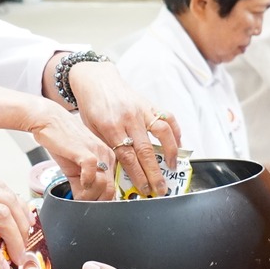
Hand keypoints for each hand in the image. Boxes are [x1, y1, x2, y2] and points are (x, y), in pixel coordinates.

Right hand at [29, 110, 114, 200]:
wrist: (48, 121)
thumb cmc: (60, 140)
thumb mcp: (74, 166)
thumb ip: (81, 184)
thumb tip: (83, 203)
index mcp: (107, 158)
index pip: (113, 187)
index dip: (101, 200)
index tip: (89, 203)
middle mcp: (107, 155)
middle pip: (110, 190)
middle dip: (94, 201)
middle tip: (81, 202)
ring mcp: (98, 152)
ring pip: (103, 185)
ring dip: (88, 195)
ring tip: (77, 194)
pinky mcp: (86, 151)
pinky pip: (92, 173)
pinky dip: (85, 183)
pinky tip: (77, 182)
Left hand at [66, 62, 181, 195]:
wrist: (95, 79)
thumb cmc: (91, 107)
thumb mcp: (91, 130)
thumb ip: (106, 149)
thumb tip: (119, 173)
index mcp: (111, 127)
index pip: (128, 157)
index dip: (138, 175)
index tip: (145, 189)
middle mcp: (129, 118)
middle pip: (146, 150)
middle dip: (155, 172)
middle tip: (161, 188)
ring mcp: (142, 109)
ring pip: (162, 132)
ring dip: (170, 152)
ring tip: (172, 167)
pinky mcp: (149, 103)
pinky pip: (168, 117)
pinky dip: (176, 132)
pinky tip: (178, 146)